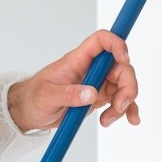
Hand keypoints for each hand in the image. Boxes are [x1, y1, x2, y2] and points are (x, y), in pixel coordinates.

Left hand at [8, 29, 140, 131]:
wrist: (30, 112)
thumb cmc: (34, 98)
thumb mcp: (46, 97)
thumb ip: (68, 94)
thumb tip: (91, 93)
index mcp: (78, 60)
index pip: (101, 41)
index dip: (116, 45)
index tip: (124, 60)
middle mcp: (92, 68)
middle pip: (121, 66)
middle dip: (127, 86)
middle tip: (119, 106)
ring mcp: (98, 82)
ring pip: (124, 85)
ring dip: (125, 103)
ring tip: (108, 119)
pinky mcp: (100, 97)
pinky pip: (121, 100)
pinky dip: (128, 110)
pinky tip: (131, 119)